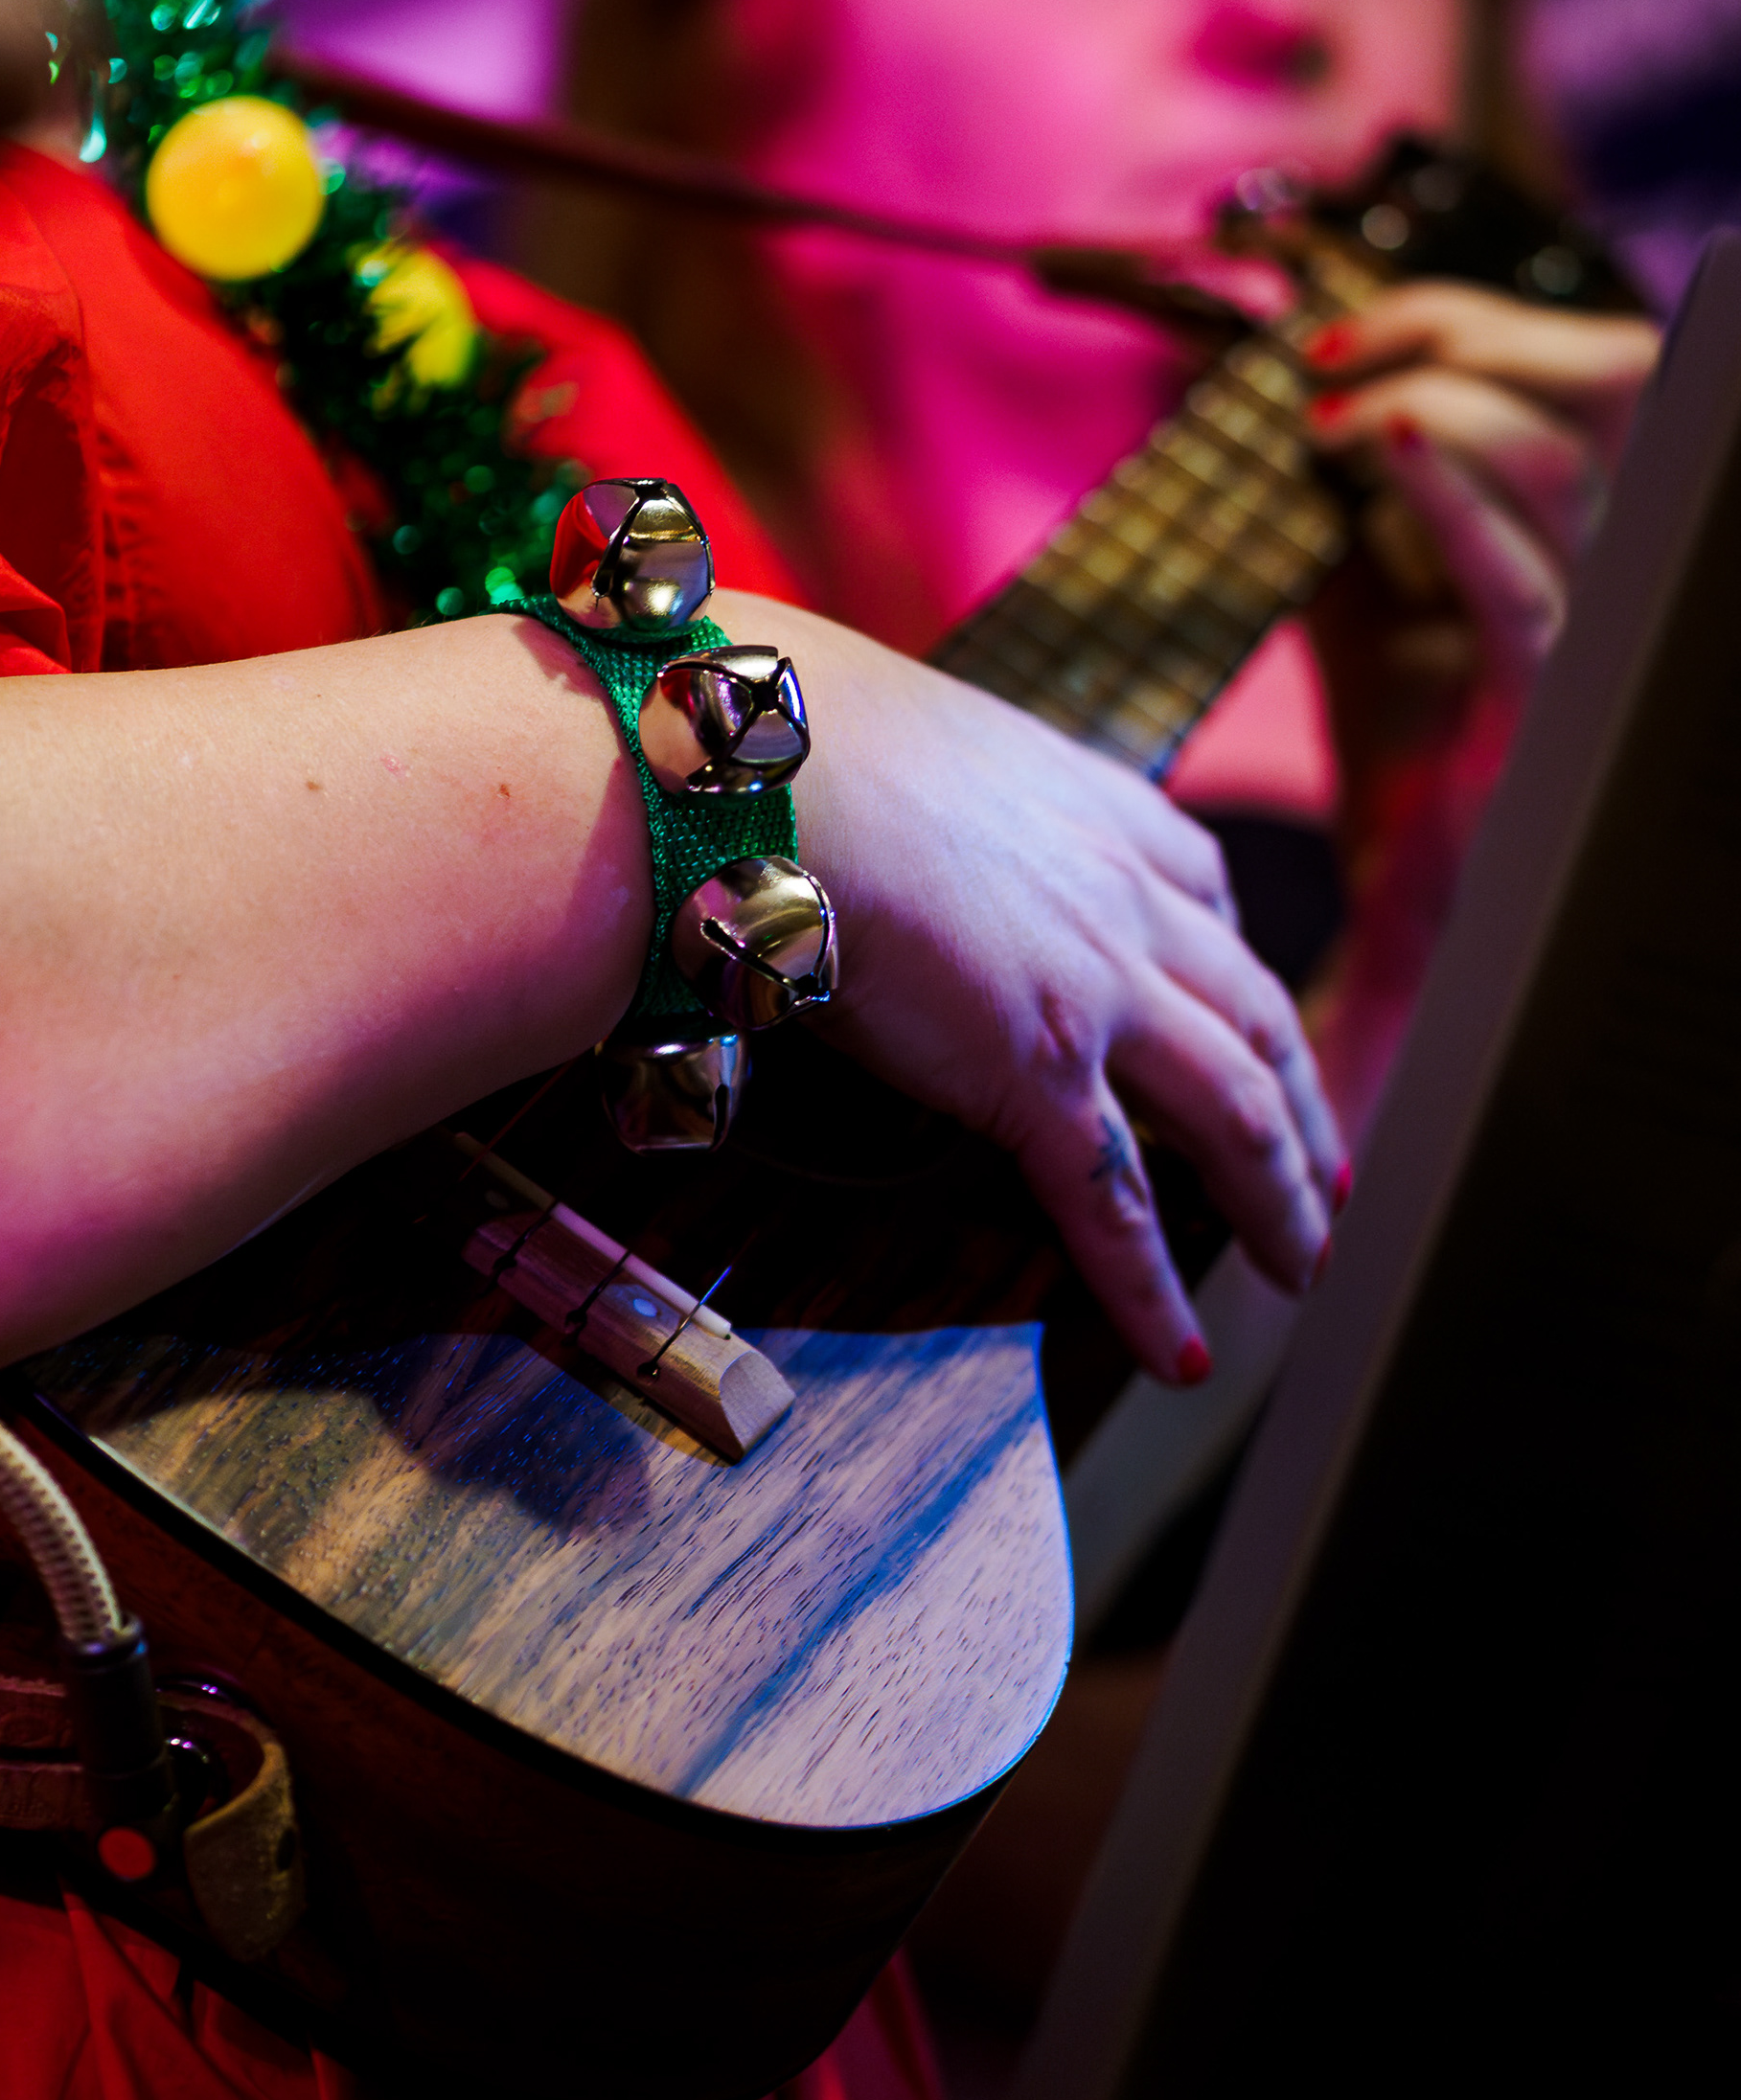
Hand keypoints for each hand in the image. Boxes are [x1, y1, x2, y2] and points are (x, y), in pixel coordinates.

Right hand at [727, 593, 1347, 1383]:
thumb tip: (877, 820)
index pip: (1208, 897)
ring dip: (1281, 1195)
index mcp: (1098, 809)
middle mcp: (1127, 895)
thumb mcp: (913, 747)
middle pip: (1256, 1016)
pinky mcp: (1038, 1067)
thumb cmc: (798, 746)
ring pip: (1234, 1109)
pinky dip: (1151, 1287)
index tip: (1266, 1025)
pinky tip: (1180, 1353)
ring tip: (1298, 1264)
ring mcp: (1099, 985)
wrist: (768, 767)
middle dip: (1304, 1106)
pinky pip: (1115, 1199)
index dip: (1244, 976)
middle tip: (1331, 1176)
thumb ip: (939, 802)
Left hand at [1297, 284, 1659, 1132]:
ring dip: (1442, 398)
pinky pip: (1516, 570)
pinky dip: (1450, 487)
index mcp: (1580, 529)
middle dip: (1462, 332)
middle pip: (1606, 379)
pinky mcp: (1546, 695)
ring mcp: (1590, 625)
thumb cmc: (1400, 765)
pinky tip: (1379, 446)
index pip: (1584, 372)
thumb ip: (1343, 515)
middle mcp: (1609, 562)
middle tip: (1331, 352)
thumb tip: (1276, 410)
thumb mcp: (1364, 611)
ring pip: (1566, 457)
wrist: (1409, 911)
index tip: (1336, 336)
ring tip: (1332, 416)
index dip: (1475, 321)